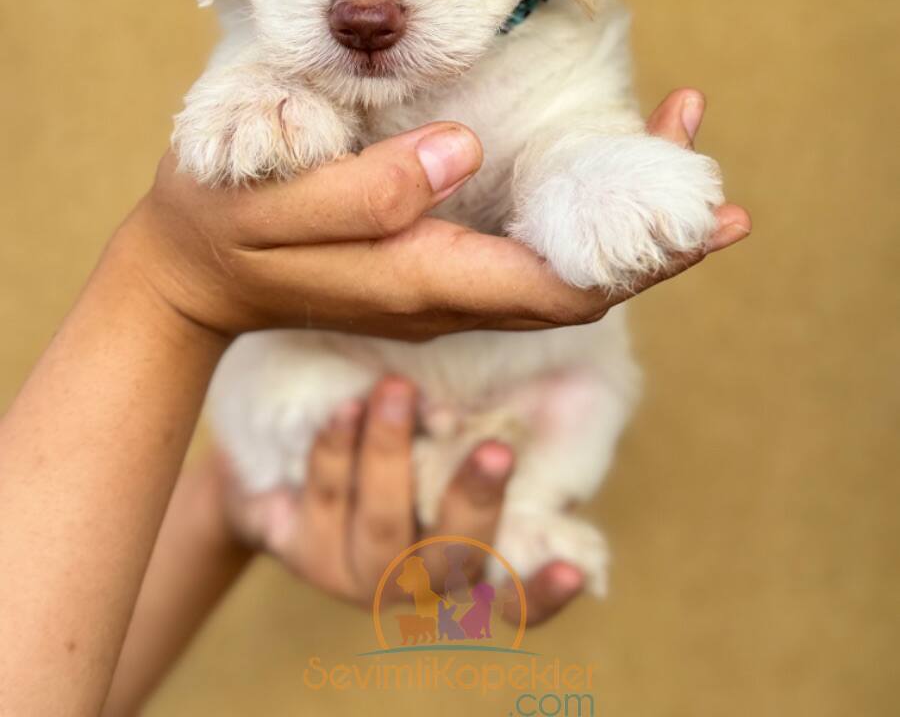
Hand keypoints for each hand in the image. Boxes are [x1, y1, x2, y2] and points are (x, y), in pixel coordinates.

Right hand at [118, 91, 748, 341]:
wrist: (187, 273)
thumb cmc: (223, 228)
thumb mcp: (276, 203)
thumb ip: (369, 188)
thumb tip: (467, 152)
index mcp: (424, 283)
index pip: (561, 289)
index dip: (644, 259)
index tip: (712, 216)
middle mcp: (450, 294)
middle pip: (578, 282)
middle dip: (656, 240)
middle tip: (726, 188)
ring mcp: (444, 282)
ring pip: (557, 264)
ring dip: (625, 220)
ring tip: (675, 151)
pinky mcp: (432, 259)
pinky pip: (525, 247)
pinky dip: (576, 209)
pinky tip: (598, 168)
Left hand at [219, 376, 582, 625]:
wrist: (301, 417)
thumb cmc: (423, 415)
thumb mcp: (489, 412)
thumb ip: (536, 421)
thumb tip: (578, 390)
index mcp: (470, 555)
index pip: (517, 599)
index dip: (542, 592)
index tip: (569, 570)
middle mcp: (415, 578)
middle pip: (452, 562)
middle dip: (475, 503)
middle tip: (494, 449)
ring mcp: (355, 571)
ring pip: (381, 531)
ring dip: (392, 456)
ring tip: (397, 389)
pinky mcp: (299, 547)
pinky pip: (322, 502)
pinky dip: (337, 452)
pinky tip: (347, 407)